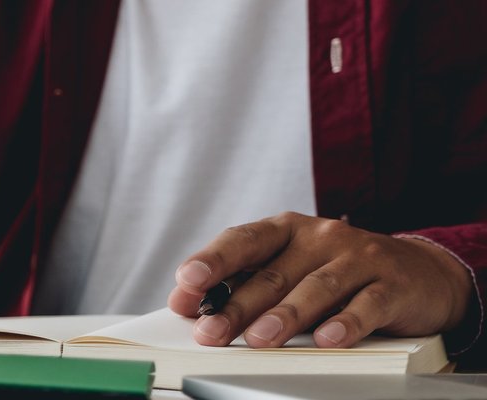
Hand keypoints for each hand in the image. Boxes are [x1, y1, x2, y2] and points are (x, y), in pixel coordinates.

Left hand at [167, 212, 472, 348]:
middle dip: (237, 306)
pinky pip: (367, 305)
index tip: (188, 281)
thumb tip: (186, 303)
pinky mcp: (392, 284)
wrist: (419, 273)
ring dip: (285, 315)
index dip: (213, 260)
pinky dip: (346, 323)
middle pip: (272, 274)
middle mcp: (320, 237)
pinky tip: (327, 339)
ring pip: (316, 287)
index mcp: (286, 230)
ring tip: (259, 339)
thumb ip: (240, 283)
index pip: (243, 241)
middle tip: (211, 331)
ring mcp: (358, 258)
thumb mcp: (288, 268)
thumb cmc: (337, 271)